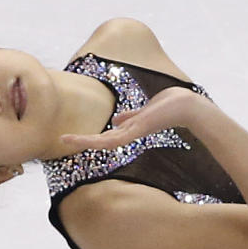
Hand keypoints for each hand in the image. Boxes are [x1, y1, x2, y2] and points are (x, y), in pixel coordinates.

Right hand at [60, 86, 201, 154]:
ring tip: (65, 140)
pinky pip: (114, 139)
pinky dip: (99, 140)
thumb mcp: (145, 110)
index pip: (106, 135)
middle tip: (61, 141)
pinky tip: (86, 140)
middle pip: (101, 141)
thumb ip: (130, 117)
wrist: (186, 107)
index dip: (90, 137)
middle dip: (82, 141)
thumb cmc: (170, 106)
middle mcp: (128, 134)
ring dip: (84, 141)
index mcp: (129, 129)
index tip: (72, 136)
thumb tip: (115, 120)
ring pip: (103, 142)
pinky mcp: (136, 132)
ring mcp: (132, 134)